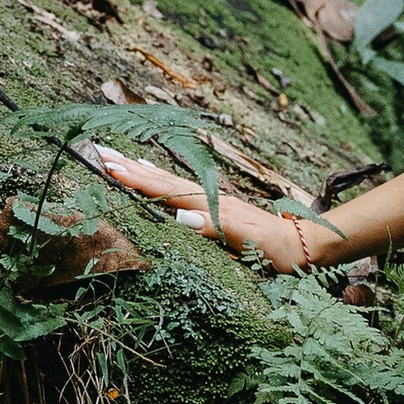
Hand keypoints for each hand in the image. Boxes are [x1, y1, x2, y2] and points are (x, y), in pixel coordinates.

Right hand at [77, 142, 320, 274]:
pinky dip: (160, 178)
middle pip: (163, 178)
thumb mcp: (247, 243)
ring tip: (116, 157)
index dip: (137, 181)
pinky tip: (151, 172)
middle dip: (130, 167)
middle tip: (99, 152)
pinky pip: (179, 187)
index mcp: (211, 206)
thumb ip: (214, 228)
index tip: (109, 168)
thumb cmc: (277, 251)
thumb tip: (178, 217)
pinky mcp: (215, 206)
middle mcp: (209, 198)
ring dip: (141, 169)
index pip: (166, 190)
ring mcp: (212, 200)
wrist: (304, 245)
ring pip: (169, 179)